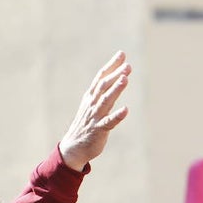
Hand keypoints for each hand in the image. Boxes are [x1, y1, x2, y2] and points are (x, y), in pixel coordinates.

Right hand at [58, 51, 130, 170]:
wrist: (74, 147)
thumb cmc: (86, 125)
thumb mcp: (92, 105)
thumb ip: (102, 92)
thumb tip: (115, 77)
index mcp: (91, 97)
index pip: (101, 77)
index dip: (111, 65)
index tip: (122, 54)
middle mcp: (92, 104)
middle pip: (104, 86)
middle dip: (116, 75)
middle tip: (128, 66)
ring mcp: (95, 117)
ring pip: (106, 101)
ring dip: (115, 90)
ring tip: (125, 79)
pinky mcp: (98, 130)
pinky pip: (109, 122)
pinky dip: (117, 116)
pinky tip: (125, 110)